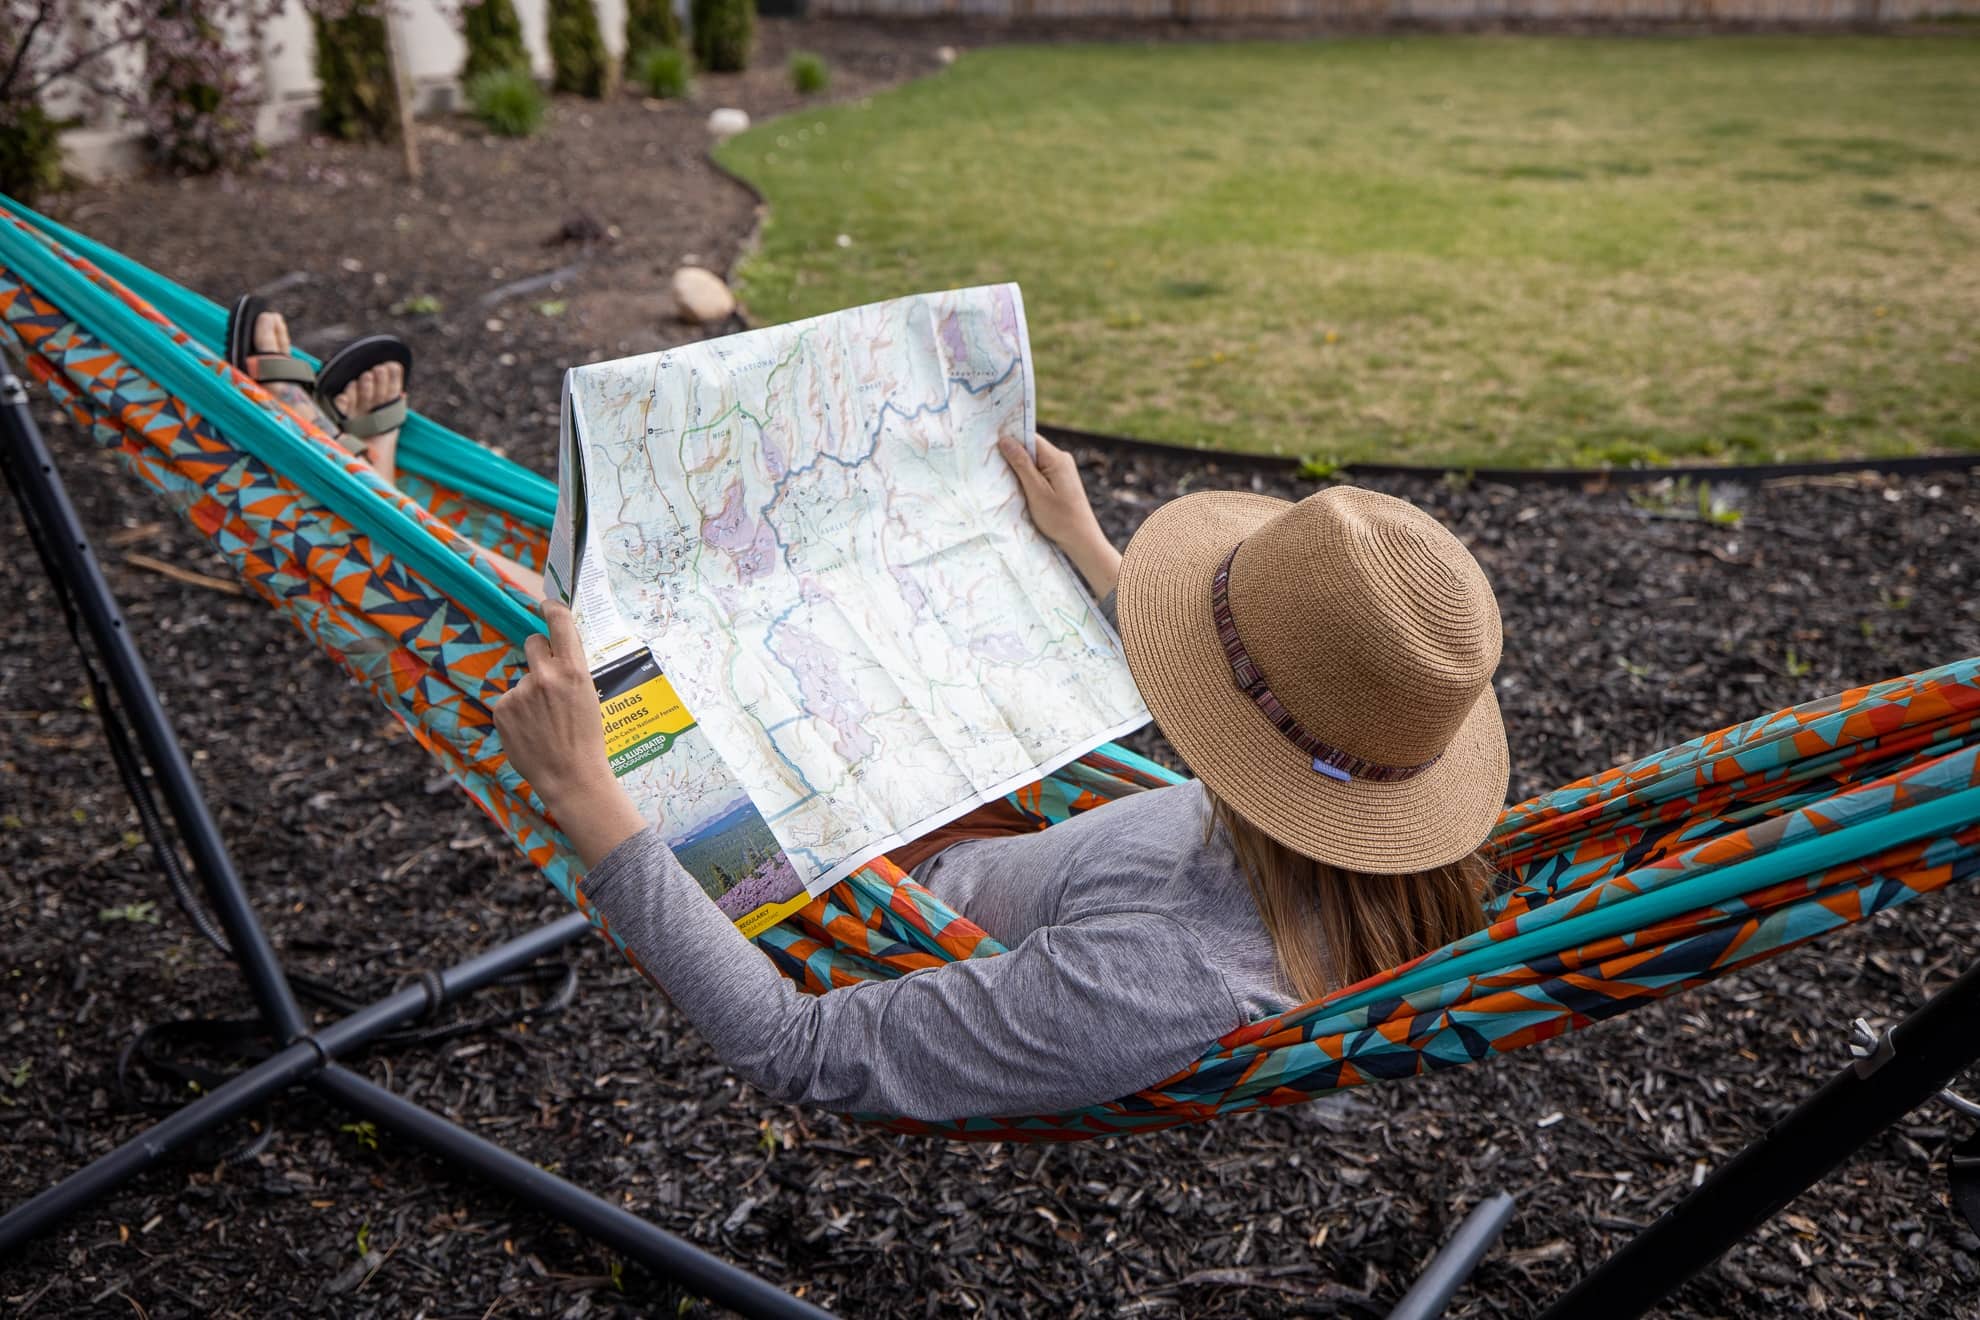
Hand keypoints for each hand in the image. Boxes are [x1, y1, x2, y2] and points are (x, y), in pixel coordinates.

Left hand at [494, 602, 646, 865]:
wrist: (571, 777)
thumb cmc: (587, 740)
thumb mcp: (590, 698)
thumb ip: (571, 673)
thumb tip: (559, 655)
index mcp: (574, 671)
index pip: (560, 623)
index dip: (552, 609)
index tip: (546, 605)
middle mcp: (545, 676)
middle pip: (533, 643)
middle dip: (539, 654)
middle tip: (548, 680)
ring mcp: (521, 692)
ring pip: (522, 679)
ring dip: (529, 693)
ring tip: (543, 722)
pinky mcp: (502, 708)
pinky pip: (508, 701)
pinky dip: (516, 713)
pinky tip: (530, 731)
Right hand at [998, 432, 1120, 596]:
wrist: (1082, 539)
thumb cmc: (1059, 518)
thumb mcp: (1036, 491)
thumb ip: (1021, 464)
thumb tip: (1005, 440)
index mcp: (1057, 458)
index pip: (1030, 437)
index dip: (1011, 439)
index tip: (992, 445)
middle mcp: (1062, 459)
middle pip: (1031, 448)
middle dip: (1014, 455)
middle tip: (995, 465)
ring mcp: (1063, 470)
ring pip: (1035, 461)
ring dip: (1020, 469)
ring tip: (1007, 480)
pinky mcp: (1061, 480)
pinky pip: (1041, 471)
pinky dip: (1029, 477)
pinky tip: (1021, 488)